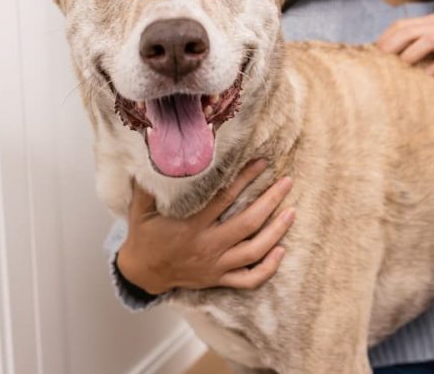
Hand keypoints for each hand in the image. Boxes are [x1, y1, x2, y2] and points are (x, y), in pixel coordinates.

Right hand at [116, 159, 295, 293]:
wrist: (141, 274)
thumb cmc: (144, 237)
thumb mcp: (141, 209)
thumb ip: (149, 184)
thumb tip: (156, 154)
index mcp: (191, 226)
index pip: (225, 198)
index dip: (245, 178)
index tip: (262, 163)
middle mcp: (207, 246)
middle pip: (248, 223)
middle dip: (271, 200)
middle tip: (287, 182)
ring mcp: (216, 266)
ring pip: (255, 251)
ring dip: (277, 231)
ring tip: (292, 212)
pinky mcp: (219, 279)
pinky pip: (249, 279)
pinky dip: (268, 268)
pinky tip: (281, 251)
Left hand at [375, 13, 433, 75]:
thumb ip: (429, 38)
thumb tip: (405, 52)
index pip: (402, 25)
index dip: (385, 38)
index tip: (373, 54)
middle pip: (408, 32)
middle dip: (390, 47)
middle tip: (378, 64)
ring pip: (426, 42)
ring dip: (411, 55)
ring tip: (402, 68)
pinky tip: (432, 75)